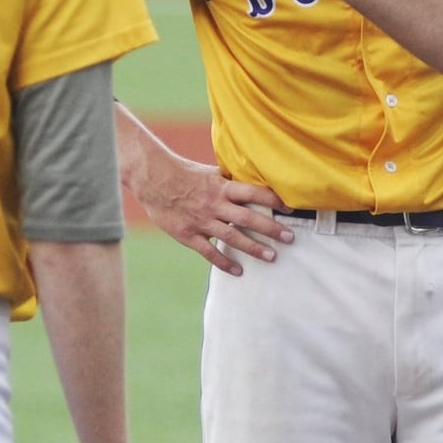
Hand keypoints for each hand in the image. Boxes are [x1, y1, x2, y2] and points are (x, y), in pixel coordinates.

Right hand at [130, 151, 290, 274]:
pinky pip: (209, 252)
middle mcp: (215, 204)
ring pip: (232, 237)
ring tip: (272, 257)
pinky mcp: (188, 235)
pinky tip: (239, 271)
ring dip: (254, 248)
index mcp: (221, 187)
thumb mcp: (210, 172)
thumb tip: (253, 178)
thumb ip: (230, 180)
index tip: (290, 208)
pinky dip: (224, 263)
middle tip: (290, 238)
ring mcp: (202, 221)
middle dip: (270, 228)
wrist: (152, 179)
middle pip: (248, 218)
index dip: (273, 200)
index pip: (253, 192)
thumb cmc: (183, 173)